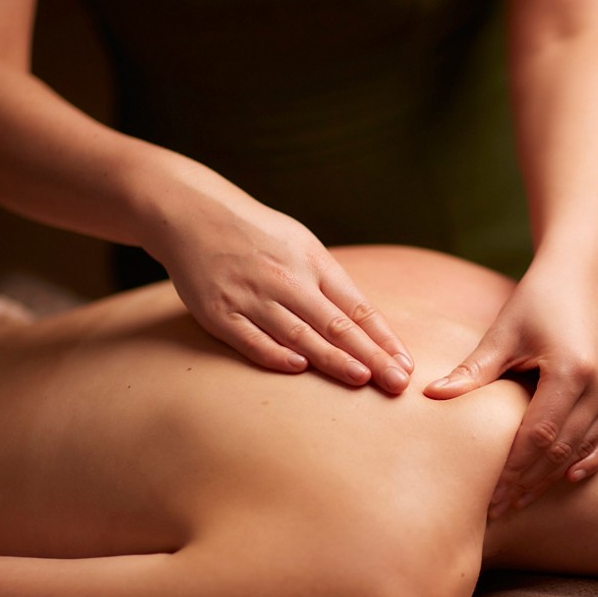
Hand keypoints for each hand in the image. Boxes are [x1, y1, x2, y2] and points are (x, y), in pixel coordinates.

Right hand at [155, 206, 413, 392]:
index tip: (406, 364)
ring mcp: (251, 296)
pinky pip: (250, 338)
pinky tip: (299, 369)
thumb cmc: (258, 235)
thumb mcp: (302, 245)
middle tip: (397, 382)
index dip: (383, 338)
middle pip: (335, 324)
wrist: (191, 214)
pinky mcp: (217, 311)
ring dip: (332, 359)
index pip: (357, 308)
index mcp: (312, 262)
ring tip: (362, 379)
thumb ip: (330, 284)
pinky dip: (274, 354)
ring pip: (298, 334)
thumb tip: (367, 326)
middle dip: (370, 355)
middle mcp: (285, 279)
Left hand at [423, 270, 597, 516]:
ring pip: (583, 449)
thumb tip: (431, 397)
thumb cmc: (534, 304)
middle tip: (497, 507)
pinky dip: (586, 461)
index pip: (540, 433)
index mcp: (572, 368)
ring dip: (550, 478)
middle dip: (527, 481)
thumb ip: (473, 371)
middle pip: (561, 449)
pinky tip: (563, 479)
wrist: (578, 281)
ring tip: (519, 500)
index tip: (488, 494)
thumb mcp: (502, 334)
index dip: (514, 468)